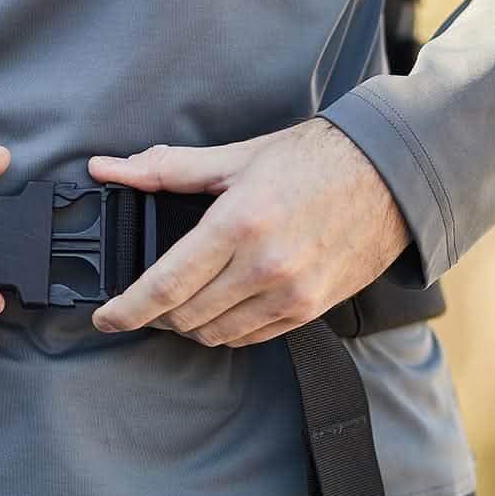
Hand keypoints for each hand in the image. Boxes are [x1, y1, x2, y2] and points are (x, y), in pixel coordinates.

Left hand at [86, 118, 410, 345]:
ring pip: (215, 333)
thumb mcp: (234, 158)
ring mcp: (291, 293)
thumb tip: (108, 169)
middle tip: (139, 303)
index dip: (126, 309)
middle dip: (152, 315)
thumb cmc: (311, 160)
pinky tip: (216, 310)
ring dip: (186, 326)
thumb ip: (164, 169)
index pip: (166, 284)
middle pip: (185, 316)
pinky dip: (224, 330)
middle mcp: (265, 265)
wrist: (389, 175)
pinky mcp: (311, 309)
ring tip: (175, 306)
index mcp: (238, 223)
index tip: (104, 318)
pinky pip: (251, 337)